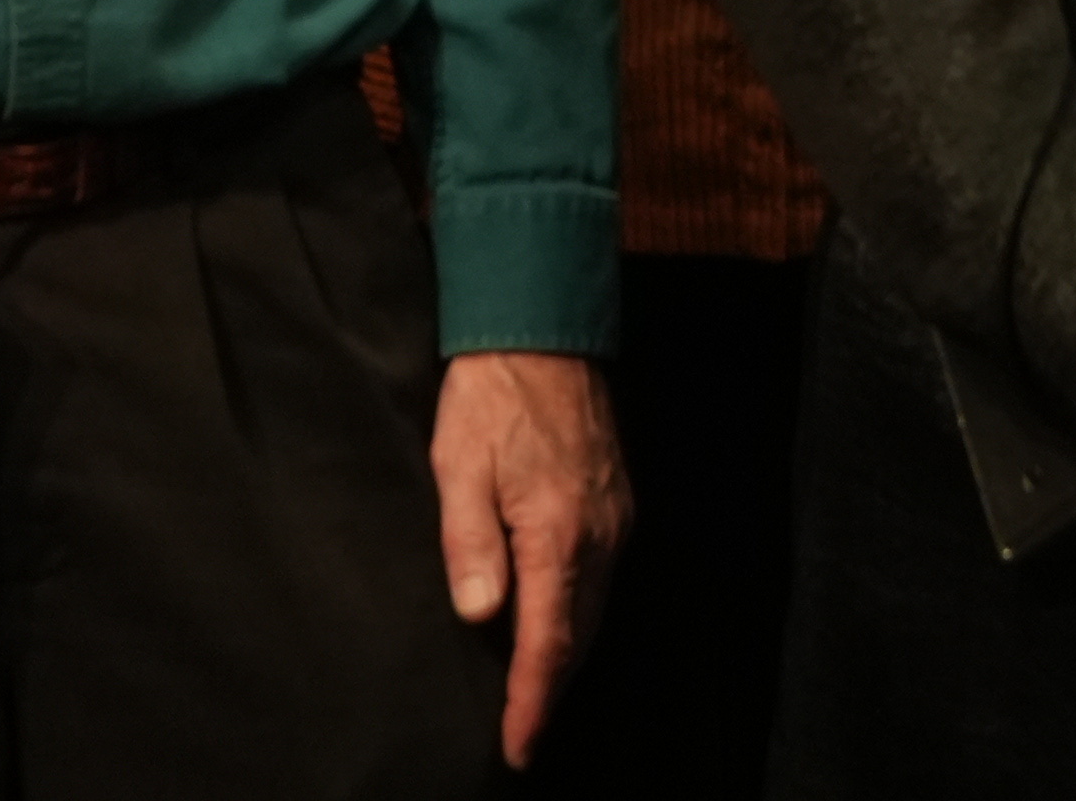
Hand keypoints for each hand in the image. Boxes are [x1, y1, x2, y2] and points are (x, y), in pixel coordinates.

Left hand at [430, 348, 623, 768]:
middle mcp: (600, 536)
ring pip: (594, 612)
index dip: (531, 701)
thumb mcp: (458, 463)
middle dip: (549, 691)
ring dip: (565, 656)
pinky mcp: (617, 504)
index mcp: (557, 533)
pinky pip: (602, 580)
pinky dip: (579, 616)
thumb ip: (470, 543)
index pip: (546, 642)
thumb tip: (481, 614)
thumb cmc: (492, 394)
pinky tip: (555, 623)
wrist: (544, 329)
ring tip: (533, 695)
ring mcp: (615, 520)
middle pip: (579, 638)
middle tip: (521, 736)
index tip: (518, 746)